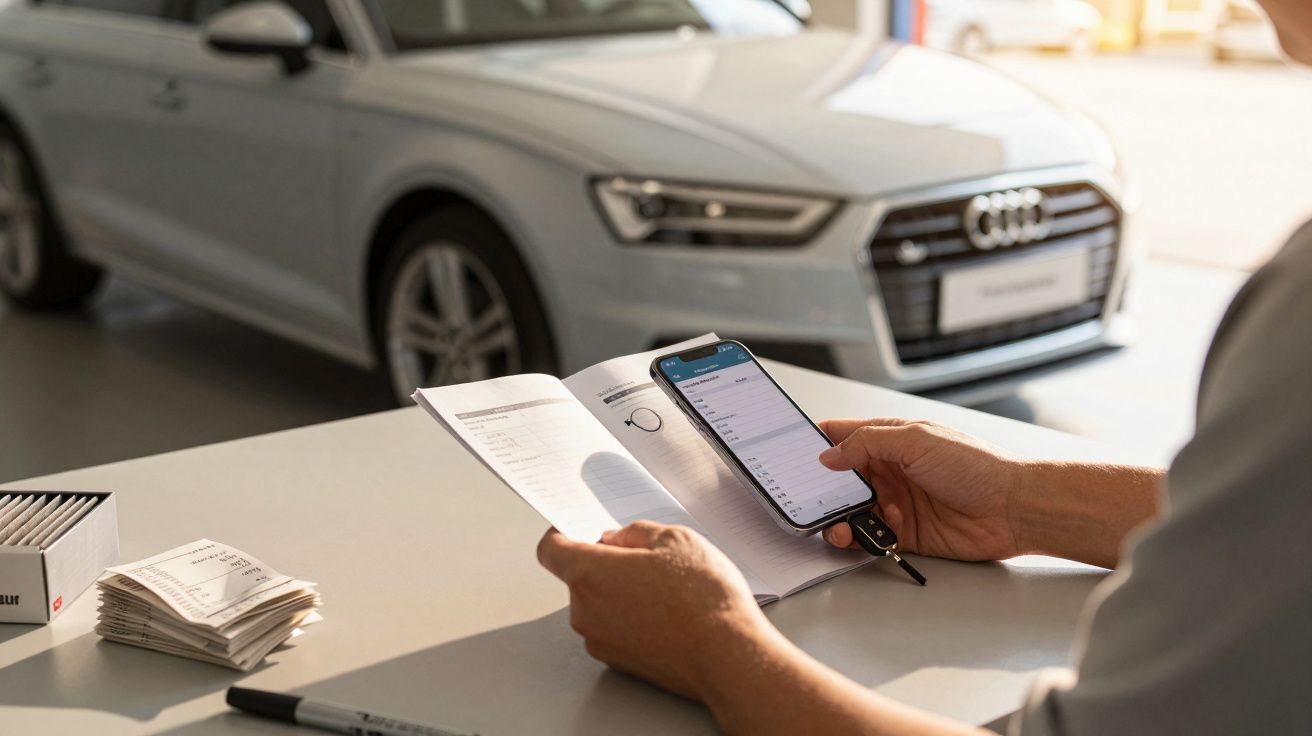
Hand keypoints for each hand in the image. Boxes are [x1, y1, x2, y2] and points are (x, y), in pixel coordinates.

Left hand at [536, 521, 769, 699]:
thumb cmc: (704, 599)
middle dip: (605, 564)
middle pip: (579, 577)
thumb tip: (619, 539)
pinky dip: (630, 618)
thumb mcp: (675, 539)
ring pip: (598, 604)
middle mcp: (585, 612)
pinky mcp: (618, 663)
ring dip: (620, 593)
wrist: (728, 656)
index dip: (564, 534)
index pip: (551, 549)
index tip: (579, 530)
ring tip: (666, 591)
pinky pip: (613, 629)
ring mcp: (600, 641)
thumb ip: (635, 532)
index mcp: (590, 574)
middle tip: (647, 560)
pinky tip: (667, 614)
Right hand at [818, 418, 1022, 561]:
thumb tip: (830, 454)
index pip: (843, 437)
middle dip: (820, 490)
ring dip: (837, 518)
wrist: (1013, 508)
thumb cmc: (976, 466)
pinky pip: (870, 537)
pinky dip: (858, 539)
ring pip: (851, 511)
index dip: (816, 443)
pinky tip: (859, 536)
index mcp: (892, 440)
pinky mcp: (905, 533)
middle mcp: (891, 470)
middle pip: (840, 480)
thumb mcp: (916, 440)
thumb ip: (868, 443)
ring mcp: (897, 502)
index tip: (790, 453)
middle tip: (805, 499)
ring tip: (836, 524)